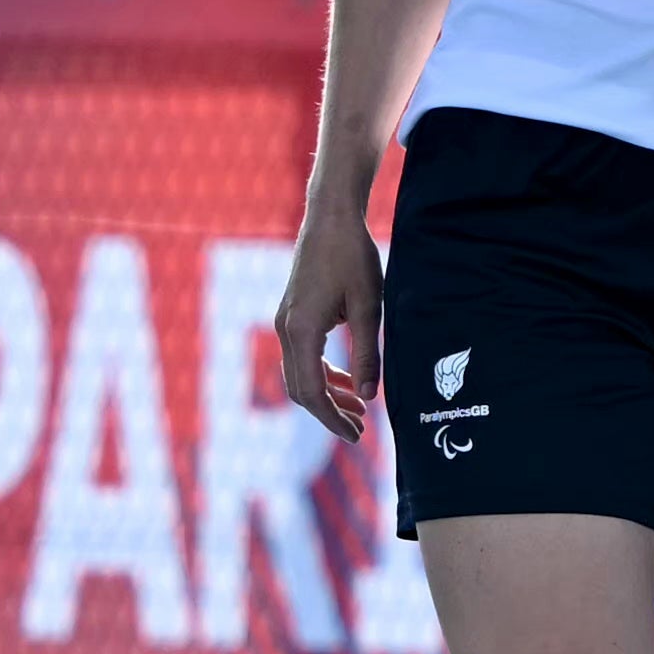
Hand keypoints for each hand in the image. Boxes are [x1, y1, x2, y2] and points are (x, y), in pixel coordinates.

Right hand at [271, 202, 383, 441]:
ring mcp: (285, 322)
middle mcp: (286, 329)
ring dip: (327, 395)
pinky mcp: (292, 314)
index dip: (332, 419)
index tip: (357, 436)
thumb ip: (367, 353)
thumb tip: (368, 395)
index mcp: (302, 330)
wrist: (330, 217)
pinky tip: (346, 380)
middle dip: (329, 413)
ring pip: (299, 374)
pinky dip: (322, 374)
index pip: (311, 392)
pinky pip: (302, 356)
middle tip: (361, 431)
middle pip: (300, 389)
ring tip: (358, 410)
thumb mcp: (368, 307)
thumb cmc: (353, 257)